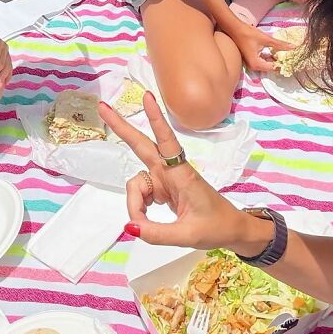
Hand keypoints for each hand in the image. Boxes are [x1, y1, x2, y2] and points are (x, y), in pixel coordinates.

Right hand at [98, 93, 244, 248]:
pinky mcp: (161, 187)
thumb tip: (129, 226)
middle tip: (102, 107)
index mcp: (181, 174)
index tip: (147, 97)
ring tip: (142, 223)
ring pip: (136, 182)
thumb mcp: (188, 235)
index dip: (156, 118)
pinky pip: (141, 193)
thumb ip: (157, 233)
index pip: (166, 141)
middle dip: (121, 126)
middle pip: (141, 145)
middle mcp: (170, 171)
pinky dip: (138, 207)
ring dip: (134, 202)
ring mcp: (164, 178)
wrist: (230, 229)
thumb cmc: (215, 226)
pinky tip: (145, 219)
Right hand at [225, 20, 293, 72]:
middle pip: (270, 67)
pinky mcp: (250, 59)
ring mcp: (251, 63)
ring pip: (266, 63)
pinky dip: (268, 56)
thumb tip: (293, 47)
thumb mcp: (265, 39)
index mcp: (256, 64)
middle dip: (279, 61)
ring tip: (284, 53)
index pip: (274, 68)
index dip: (283, 63)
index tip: (292, 59)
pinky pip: (262, 60)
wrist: (234, 28)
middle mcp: (253, 66)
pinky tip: (274, 51)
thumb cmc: (248, 34)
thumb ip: (279, 45)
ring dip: (274, 58)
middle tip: (290, 56)